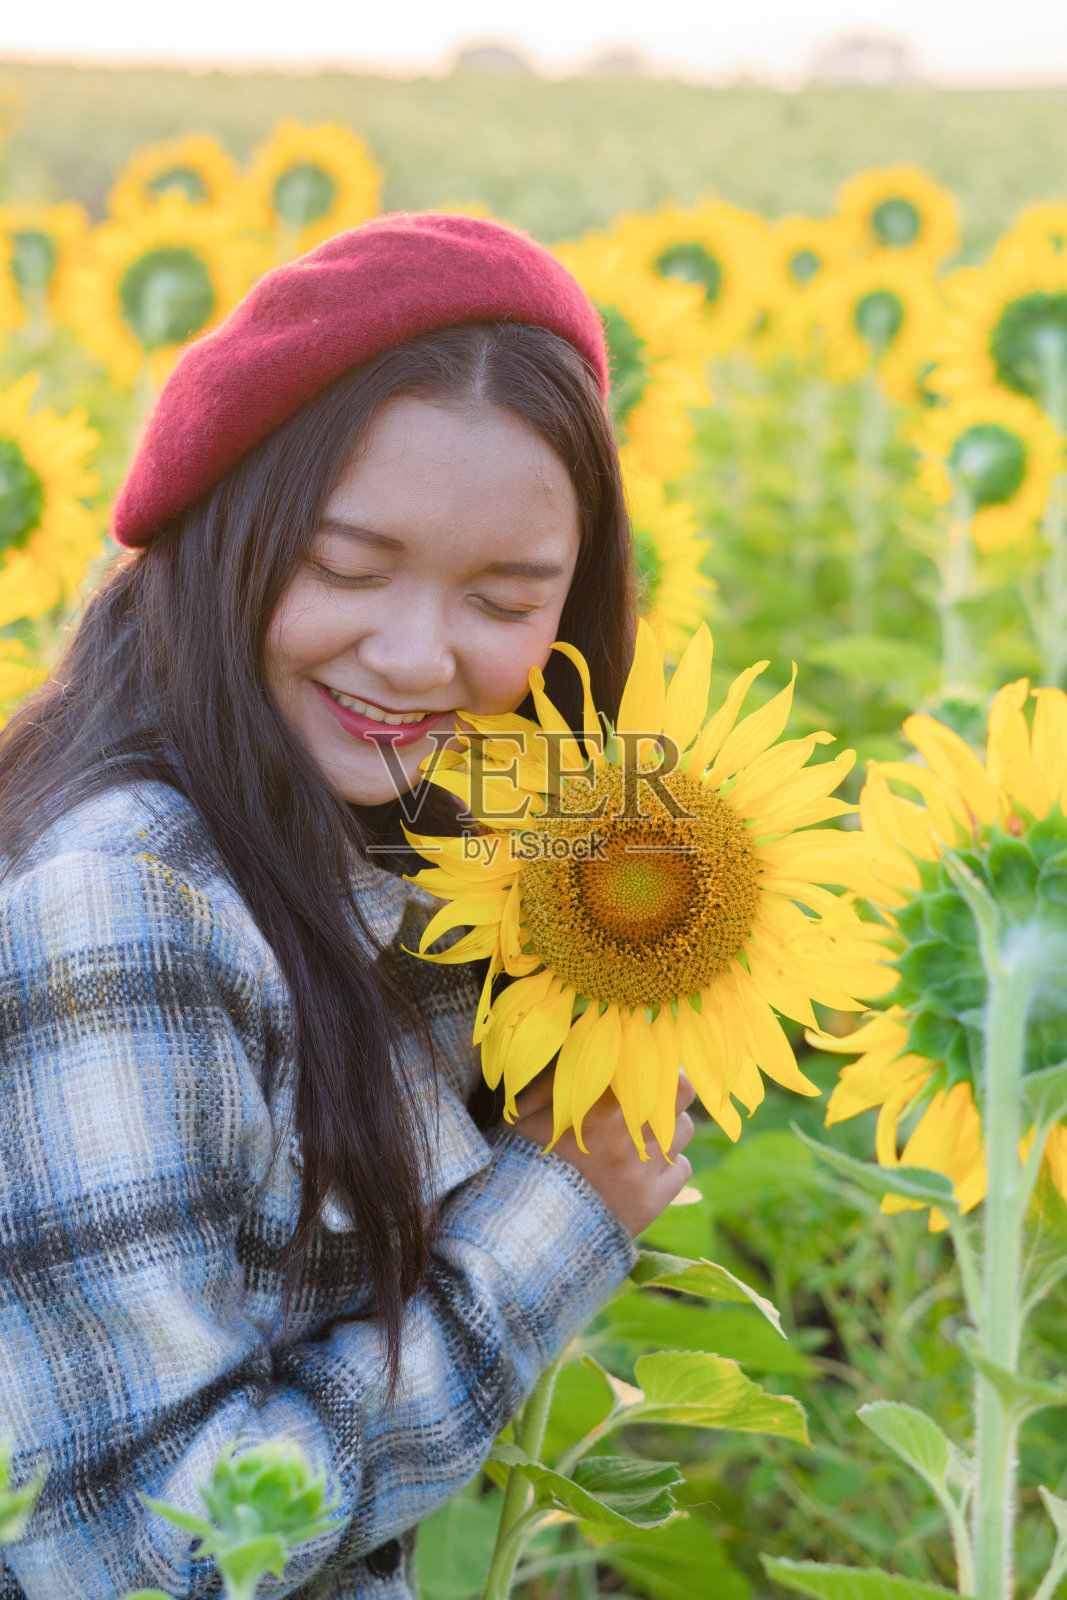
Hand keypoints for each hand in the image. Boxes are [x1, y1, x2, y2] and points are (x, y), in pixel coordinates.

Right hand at [507, 1071, 695, 1237]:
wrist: (525, 1233)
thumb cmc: (518, 1164)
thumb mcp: (523, 1115)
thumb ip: (552, 1082)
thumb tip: (576, 1052)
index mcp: (600, 1105)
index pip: (654, 1066)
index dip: (657, 1061)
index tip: (648, 1064)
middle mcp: (629, 1132)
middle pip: (682, 1092)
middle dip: (671, 1088)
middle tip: (657, 1093)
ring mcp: (643, 1168)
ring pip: (683, 1130)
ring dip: (669, 1127)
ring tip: (646, 1134)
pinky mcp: (651, 1202)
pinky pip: (682, 1169)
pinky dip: (670, 1165)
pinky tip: (646, 1168)